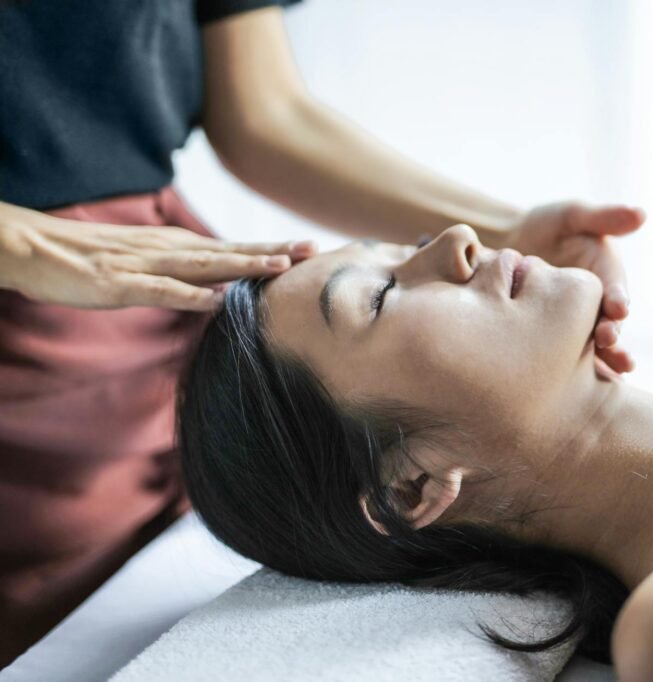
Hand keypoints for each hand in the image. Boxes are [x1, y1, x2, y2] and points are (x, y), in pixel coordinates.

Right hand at [0, 210, 316, 310]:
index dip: (271, 248)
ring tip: (279, 266)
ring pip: (204, 266)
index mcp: (176, 246)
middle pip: (230, 251)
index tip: (309, 248)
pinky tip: (215, 300)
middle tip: (313, 248)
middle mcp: (168, 249)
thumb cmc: (92, 259)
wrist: (36, 248)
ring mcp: (145, 265)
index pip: (233, 248)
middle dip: (272, 250)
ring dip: (242, 265)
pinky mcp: (120, 284)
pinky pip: (160, 290)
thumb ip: (183, 272)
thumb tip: (219, 289)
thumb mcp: (146, 262)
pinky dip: (189, 295)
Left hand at [507, 201, 643, 375]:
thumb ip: (602, 217)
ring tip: (609, 369)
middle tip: (608, 340)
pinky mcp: (558, 341)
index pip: (615, 289)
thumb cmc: (542, 227)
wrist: (505, 248)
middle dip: (612, 334)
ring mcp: (579, 326)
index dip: (619, 298)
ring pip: (594, 347)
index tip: (619, 306)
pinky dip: (578, 374)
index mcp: (605, 276)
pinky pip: (570, 360)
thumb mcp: (571, 216)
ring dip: (603, 359)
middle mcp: (597, 306)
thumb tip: (641, 213)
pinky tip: (577, 391)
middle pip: (609, 324)